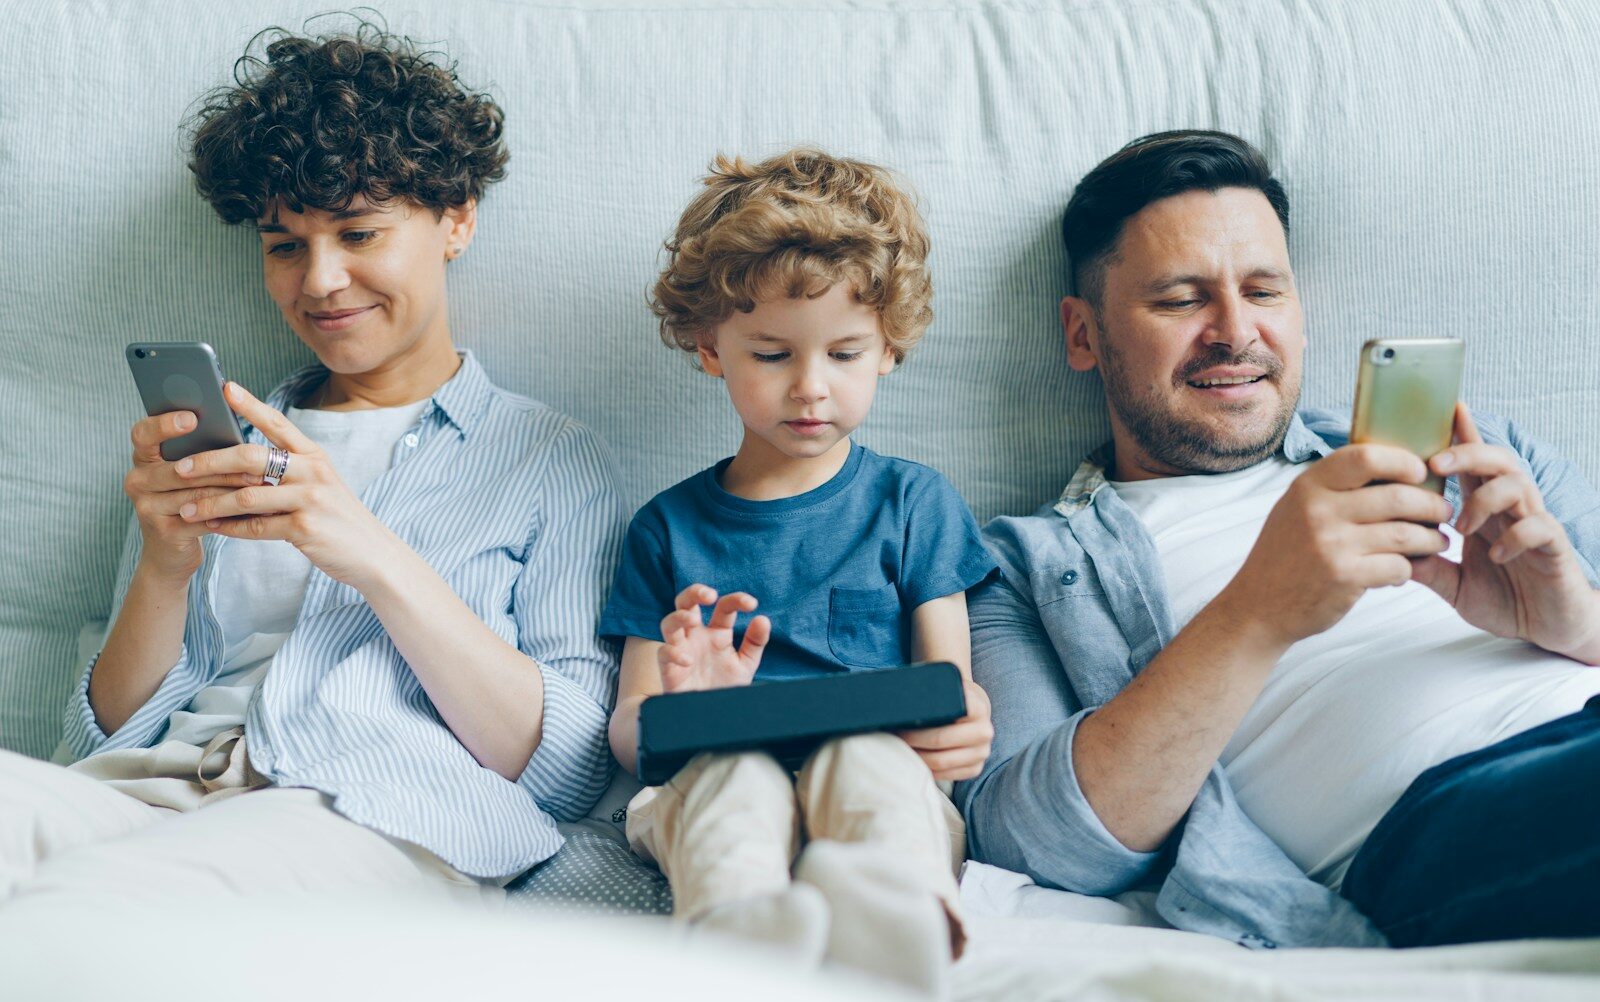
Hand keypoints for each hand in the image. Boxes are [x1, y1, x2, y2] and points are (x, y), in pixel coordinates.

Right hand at [123, 410, 259, 581]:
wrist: (172, 551)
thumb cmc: (191, 499)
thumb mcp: (191, 474)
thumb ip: (201, 452)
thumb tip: (237, 428)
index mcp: (143, 458)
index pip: (143, 434)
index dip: (164, 424)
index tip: (192, 417)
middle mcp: (137, 480)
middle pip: (180, 467)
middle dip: (221, 464)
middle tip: (255, 457)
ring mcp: (146, 507)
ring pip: (195, 492)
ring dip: (232, 488)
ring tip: (261, 481)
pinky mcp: (164, 531)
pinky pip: (202, 517)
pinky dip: (230, 513)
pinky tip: (253, 508)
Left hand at [172, 382, 400, 585]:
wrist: (373, 554)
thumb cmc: (338, 518)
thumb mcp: (320, 485)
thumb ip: (287, 472)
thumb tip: (237, 464)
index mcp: (314, 456)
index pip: (278, 423)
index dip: (250, 405)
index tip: (224, 388)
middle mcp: (313, 472)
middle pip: (251, 457)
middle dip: (211, 461)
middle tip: (181, 467)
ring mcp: (310, 499)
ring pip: (247, 495)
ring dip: (211, 503)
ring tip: (185, 509)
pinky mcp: (305, 528)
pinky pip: (256, 526)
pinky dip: (230, 528)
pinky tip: (212, 528)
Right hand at [656, 584, 769, 691]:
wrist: (711, 717)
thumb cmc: (725, 687)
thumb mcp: (746, 664)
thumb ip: (755, 642)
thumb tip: (763, 619)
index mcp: (716, 633)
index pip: (723, 607)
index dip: (736, 600)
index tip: (752, 604)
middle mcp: (696, 637)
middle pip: (686, 603)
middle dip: (694, 592)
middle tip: (710, 595)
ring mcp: (681, 650)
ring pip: (669, 623)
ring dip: (679, 616)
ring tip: (693, 620)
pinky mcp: (669, 669)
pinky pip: (663, 653)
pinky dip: (674, 653)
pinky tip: (689, 660)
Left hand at [898, 679, 993, 781]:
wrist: (974, 709)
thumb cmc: (953, 697)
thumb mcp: (948, 688)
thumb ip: (933, 692)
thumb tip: (900, 701)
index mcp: (978, 707)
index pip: (948, 714)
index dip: (920, 720)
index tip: (900, 721)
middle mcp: (984, 731)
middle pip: (940, 740)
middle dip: (912, 740)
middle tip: (894, 736)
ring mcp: (982, 752)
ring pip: (942, 761)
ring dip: (917, 757)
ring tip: (900, 749)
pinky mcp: (976, 768)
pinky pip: (947, 775)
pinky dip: (927, 770)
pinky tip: (914, 762)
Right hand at [1219, 443, 1454, 647]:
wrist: (1259, 605)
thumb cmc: (1286, 554)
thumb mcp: (1296, 507)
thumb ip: (1334, 487)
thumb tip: (1391, 467)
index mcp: (1308, 486)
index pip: (1366, 457)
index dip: (1402, 462)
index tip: (1419, 473)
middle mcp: (1318, 510)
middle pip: (1397, 496)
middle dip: (1431, 506)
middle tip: (1442, 513)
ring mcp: (1331, 544)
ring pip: (1405, 534)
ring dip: (1431, 539)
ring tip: (1437, 541)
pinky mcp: (1344, 577)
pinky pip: (1398, 566)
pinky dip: (1409, 569)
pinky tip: (1404, 570)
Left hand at [1409, 404, 1599, 662]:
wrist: (1549, 628)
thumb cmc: (1506, 599)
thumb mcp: (1455, 585)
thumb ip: (1427, 568)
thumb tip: (1386, 554)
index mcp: (1486, 510)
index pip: (1472, 464)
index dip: (1462, 434)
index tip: (1445, 407)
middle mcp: (1511, 509)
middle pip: (1496, 460)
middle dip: (1466, 453)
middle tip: (1435, 464)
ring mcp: (1534, 524)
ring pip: (1517, 484)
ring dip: (1483, 499)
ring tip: (1462, 528)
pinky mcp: (1554, 546)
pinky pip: (1539, 525)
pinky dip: (1514, 536)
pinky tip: (1496, 556)